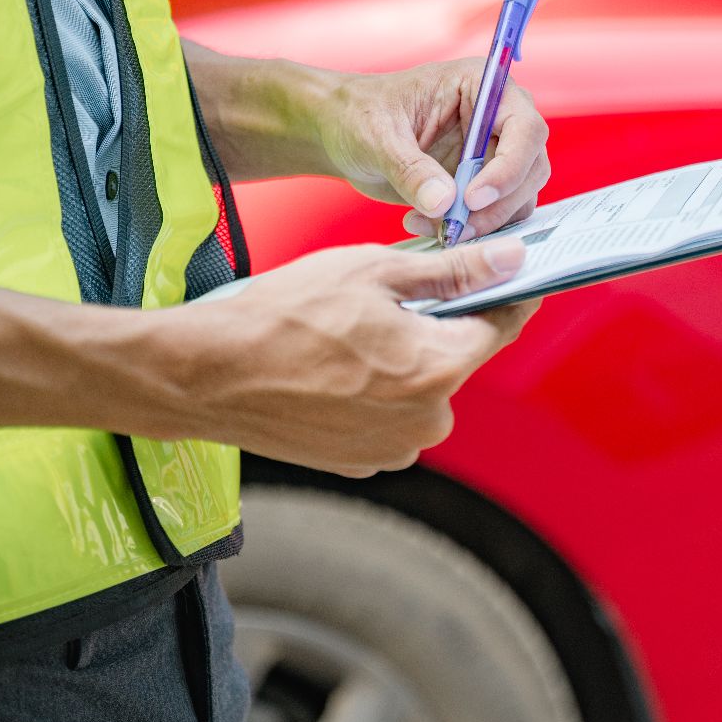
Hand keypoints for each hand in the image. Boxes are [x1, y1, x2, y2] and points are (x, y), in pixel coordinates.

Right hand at [173, 238, 539, 475]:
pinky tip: (334, 367)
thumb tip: (512, 259)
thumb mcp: (376, 272)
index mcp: (438, 368)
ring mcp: (394, 448)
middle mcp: (427, 420)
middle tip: (389, 299)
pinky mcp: (362, 462)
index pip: (500, 326)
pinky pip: (389, 416)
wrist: (208, 375)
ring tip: (349, 335)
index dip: (506, 293)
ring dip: (402, 361)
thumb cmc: (285, 315)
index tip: (508, 274)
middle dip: (436, 326)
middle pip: (456, 358)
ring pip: (421, 389)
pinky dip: (374, 391)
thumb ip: (454, 271)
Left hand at [316, 59, 550, 240]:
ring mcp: (492, 153)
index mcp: (481, 86)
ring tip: (431, 226)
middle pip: (531, 166)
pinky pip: (497, 214)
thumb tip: (445, 203)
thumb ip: (411, 169)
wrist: (342, 133)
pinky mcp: (481, 183)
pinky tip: (428, 226)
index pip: (524, 127)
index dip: (509, 166)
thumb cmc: (358, 115)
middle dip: (499, 203)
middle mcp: (497, 118)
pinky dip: (471, 228)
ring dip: (485, 221)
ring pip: (520, 195)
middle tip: (455, 226)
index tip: (472, 198)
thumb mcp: (377, 137)